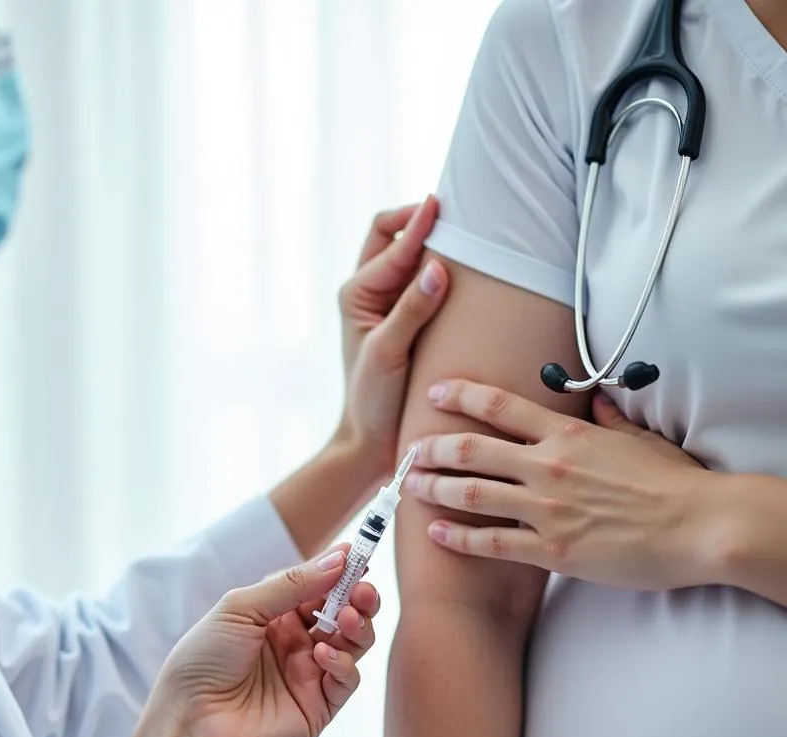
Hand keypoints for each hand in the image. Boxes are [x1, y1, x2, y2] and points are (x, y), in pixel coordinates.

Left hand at [147, 546, 380, 736]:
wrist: (189, 723)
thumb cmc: (203, 660)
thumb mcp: (241, 608)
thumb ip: (292, 583)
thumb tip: (340, 557)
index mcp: (275, 616)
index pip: (320, 587)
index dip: (341, 571)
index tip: (360, 556)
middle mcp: (296, 643)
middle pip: (344, 613)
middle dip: (359, 598)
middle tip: (364, 590)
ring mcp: (309, 675)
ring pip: (354, 644)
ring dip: (358, 626)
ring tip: (347, 618)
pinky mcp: (318, 707)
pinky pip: (346, 680)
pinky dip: (343, 663)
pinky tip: (322, 655)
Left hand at [335, 195, 448, 477]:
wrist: (371, 441)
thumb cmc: (371, 400)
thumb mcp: (388, 353)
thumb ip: (410, 310)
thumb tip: (436, 267)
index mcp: (358, 293)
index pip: (391, 241)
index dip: (418, 222)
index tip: (444, 203)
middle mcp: (371, 293)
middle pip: (394, 236)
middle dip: (420, 220)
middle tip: (459, 209)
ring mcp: (390, 306)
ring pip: (412, 257)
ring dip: (433, 243)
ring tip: (467, 233)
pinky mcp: (408, 321)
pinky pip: (426, 284)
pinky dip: (443, 270)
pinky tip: (469, 271)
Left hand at [405, 380, 709, 589]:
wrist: (700, 526)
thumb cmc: (674, 483)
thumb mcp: (639, 437)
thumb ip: (607, 417)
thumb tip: (592, 400)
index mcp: (567, 435)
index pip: (500, 406)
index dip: (460, 396)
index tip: (435, 393)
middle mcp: (548, 467)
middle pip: (472, 449)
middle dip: (432, 448)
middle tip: (409, 449)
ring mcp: (547, 509)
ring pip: (473, 494)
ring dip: (435, 488)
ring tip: (410, 487)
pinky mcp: (552, 549)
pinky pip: (492, 543)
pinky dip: (459, 538)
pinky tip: (436, 533)